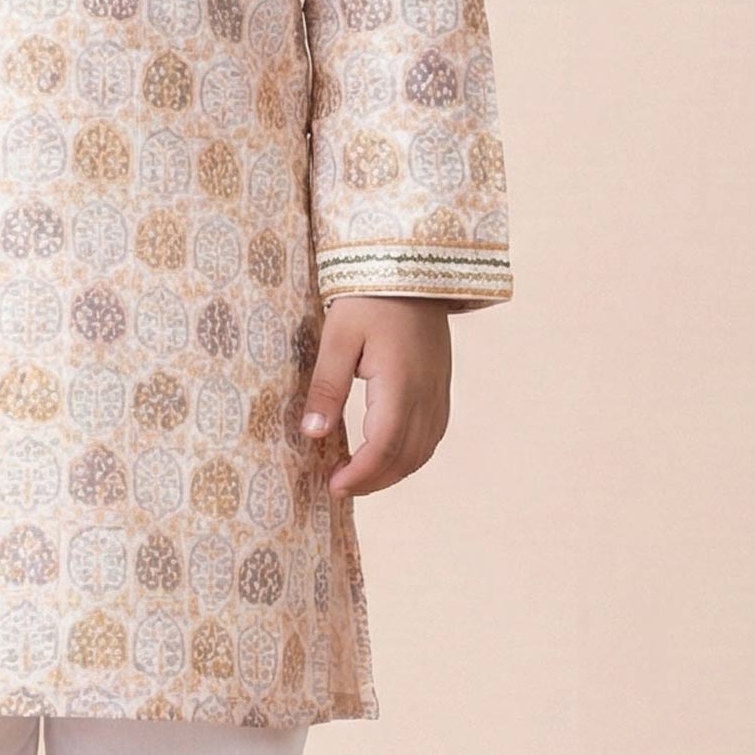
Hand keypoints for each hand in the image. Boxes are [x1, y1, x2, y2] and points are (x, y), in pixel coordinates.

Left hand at [300, 294, 453, 497]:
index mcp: (400, 385)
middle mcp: (427, 394)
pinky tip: (387, 455)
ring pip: (423, 451)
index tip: (333, 487)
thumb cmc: (369, 298)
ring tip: (358, 476)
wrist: (411, 267)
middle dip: (372, 481)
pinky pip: (432, 435)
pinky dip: (410, 456)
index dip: (359, 475)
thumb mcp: (337, 338)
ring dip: (392, 472)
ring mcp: (439, 391)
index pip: (383, 447)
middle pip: (405, 458)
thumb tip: (313, 434)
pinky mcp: (441, 385)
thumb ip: (326, 387)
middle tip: (338, 487)